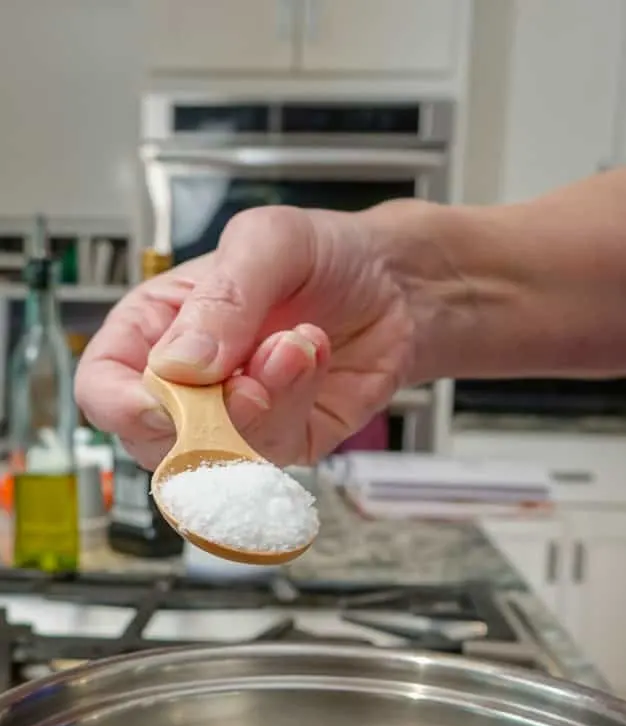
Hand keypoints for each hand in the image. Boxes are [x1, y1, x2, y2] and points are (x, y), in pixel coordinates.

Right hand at [75, 204, 417, 467]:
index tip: (165, 402)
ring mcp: (235, 419)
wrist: (396, 283)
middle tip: (251, 377)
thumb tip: (180, 366)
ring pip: (218, 456)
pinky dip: (295, 404)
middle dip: (207, 417)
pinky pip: (274, 453)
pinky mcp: (284, 441)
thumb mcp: (268, 243)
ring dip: (265, 404)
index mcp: (157, 329)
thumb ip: (223, 298)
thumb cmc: (324, 254)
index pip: (104, 386)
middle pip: (155, 440)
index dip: (122, 405)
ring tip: (298, 344)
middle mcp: (188, 382)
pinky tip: (313, 357)